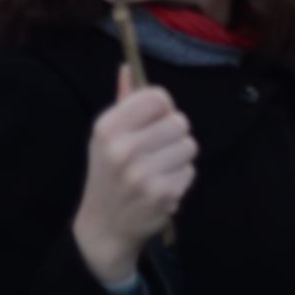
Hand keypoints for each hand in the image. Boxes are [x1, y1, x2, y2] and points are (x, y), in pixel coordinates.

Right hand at [72, 69, 196, 284]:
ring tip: (159, 167)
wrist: (104, 227)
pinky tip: (161, 185)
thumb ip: (123, 102)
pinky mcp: (163, 194)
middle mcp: (123, 150)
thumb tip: (128, 67)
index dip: (163, 106)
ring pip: (189, 146)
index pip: (157, 97)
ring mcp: (144, 174)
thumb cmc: (107, 174)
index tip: (156, 118)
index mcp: (108, 128)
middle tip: (157, 148)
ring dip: (179, 156)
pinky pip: (190, 171)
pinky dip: (180, 177)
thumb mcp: (105, 137)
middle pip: (179, 121)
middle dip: (174, 134)